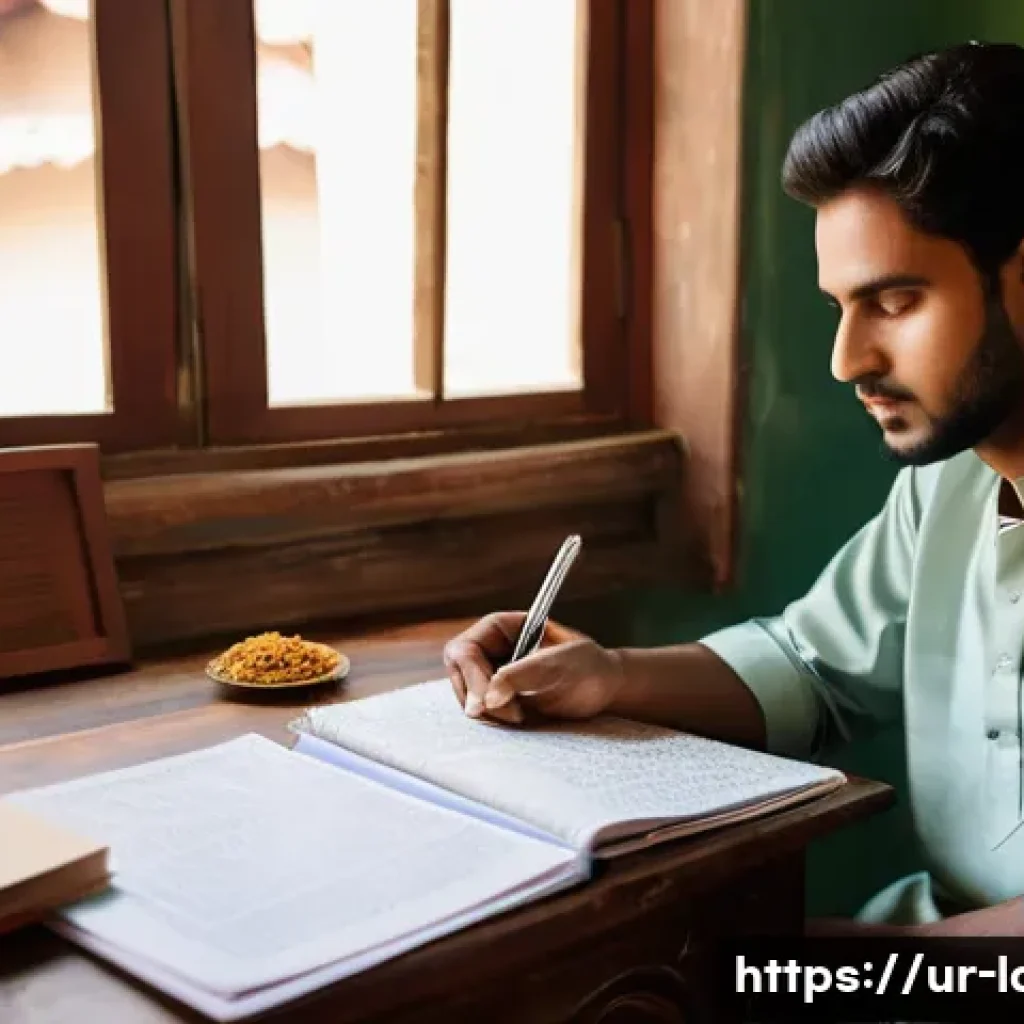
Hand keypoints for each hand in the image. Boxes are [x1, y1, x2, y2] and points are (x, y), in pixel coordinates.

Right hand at [442, 612, 625, 725]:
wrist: (600, 688)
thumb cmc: (586, 665)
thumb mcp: (559, 665)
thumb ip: (523, 675)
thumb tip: (490, 698)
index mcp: (499, 627)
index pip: (466, 651)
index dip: (472, 678)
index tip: (486, 705)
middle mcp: (488, 649)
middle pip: (459, 675)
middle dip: (480, 699)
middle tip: (515, 716)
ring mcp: (488, 674)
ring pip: (467, 697)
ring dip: (489, 713)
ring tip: (524, 715)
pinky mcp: (494, 698)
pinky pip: (480, 712)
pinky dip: (494, 721)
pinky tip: (520, 719)